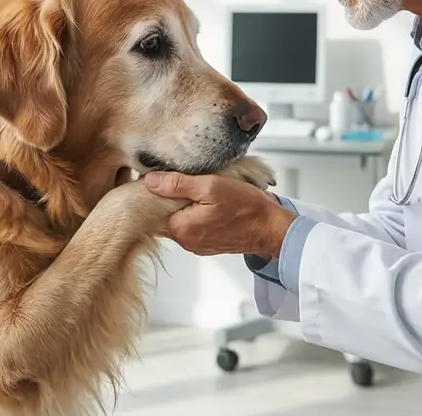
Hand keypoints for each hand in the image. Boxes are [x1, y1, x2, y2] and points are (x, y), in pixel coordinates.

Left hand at [143, 171, 296, 256]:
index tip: (173, 177)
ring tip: (206, 193)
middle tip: (194, 183)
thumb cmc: (246, 207)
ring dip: (189, 206)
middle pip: (168, 214)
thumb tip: (151, 181)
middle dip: (176, 198)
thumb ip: (177, 184)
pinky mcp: (207, 244)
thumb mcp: (210, 186)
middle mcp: (186, 241)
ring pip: (182, 219)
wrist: (270, 227)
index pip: (155, 207)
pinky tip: (213, 205)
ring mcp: (196, 245)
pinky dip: (200, 214)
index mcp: (181, 228)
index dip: (162, 189)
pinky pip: (195, 226)